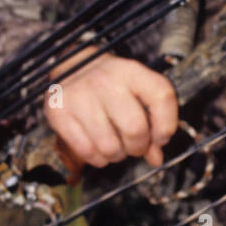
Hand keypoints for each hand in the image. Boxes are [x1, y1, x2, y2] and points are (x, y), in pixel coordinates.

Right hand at [44, 48, 178, 172]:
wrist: (72, 67)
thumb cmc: (111, 85)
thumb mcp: (136, 92)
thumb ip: (152, 123)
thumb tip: (156, 158)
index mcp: (131, 71)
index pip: (162, 96)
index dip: (167, 125)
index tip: (161, 137)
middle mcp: (106, 81)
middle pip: (135, 129)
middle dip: (139, 147)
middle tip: (134, 145)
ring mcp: (80, 95)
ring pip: (110, 146)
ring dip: (117, 155)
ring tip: (115, 145)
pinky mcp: (59, 111)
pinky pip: (86, 151)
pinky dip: (97, 158)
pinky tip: (98, 147)